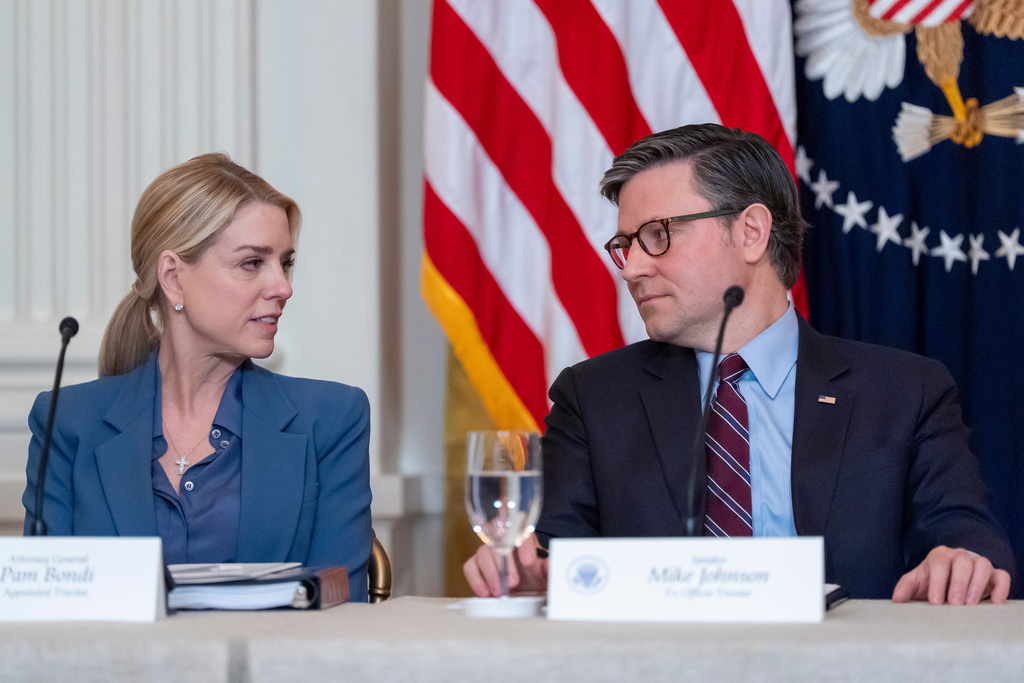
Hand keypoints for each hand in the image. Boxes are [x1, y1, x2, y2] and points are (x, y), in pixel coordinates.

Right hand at [463, 532, 548, 596]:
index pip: (523, 531)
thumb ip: (549, 568)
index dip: (524, 545)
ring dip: (491, 573)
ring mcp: (489, 552)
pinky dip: (476, 580)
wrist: (528, 588)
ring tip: (499, 591)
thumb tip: (550, 565)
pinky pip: (470, 567)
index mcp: (525, 539)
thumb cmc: (537, 576)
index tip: (529, 562)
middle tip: (513, 582)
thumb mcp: (547, 573)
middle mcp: (505, 542)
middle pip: (499, 541)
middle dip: (505, 564)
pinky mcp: (477, 565)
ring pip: (483, 552)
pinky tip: (485, 592)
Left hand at [892, 546, 1010, 604]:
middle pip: (963, 562)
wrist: (950, 580)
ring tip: (971, 605)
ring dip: (978, 585)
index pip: (939, 563)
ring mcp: (978, 563)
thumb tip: (897, 599)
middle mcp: (960, 556)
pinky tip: (995, 603)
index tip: (935, 602)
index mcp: (939, 556)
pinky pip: (1002, 576)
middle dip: (958, 583)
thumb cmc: (932, 581)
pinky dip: (1001, 588)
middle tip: (954, 605)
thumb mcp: (917, 582)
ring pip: (983, 565)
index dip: (937, 582)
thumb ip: (906, 588)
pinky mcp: (994, 575)